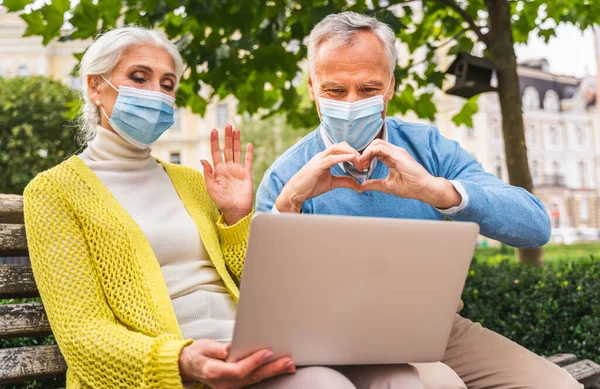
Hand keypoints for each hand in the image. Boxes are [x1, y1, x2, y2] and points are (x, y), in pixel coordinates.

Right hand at [179, 339, 295, 388]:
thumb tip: (231, 349)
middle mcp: (223, 384)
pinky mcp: (235, 385)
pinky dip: (267, 374)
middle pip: (251, 377)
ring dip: (273, 372)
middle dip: (271, 369)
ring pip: (255, 380)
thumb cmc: (197, 354)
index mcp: (214, 372)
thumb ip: (218, 349)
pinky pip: (253, 381)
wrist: (189, 366)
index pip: (238, 370)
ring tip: (288, 365)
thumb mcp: (204, 347)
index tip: (267, 352)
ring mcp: (230, 387)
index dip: (254, 362)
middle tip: (287, 361)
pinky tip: (278, 369)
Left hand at [201, 124, 253, 224]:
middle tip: (227, 125)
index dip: (215, 142)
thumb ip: (208, 173)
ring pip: (237, 152)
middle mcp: (227, 168)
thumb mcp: (211, 187)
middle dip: (227, 137)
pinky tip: (248, 144)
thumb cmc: (221, 201)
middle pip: (227, 149)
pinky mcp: (246, 174)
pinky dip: (248, 153)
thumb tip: (203, 159)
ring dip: (236, 141)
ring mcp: (237, 170)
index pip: (216, 152)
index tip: (213, 131)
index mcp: (218, 170)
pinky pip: (248, 161)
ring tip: (236, 129)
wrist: (235, 210)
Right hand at [275, 142, 363, 212]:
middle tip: (363, 163)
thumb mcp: (332, 183)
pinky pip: (331, 158)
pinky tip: (352, 159)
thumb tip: (359, 185)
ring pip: (337, 148)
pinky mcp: (317, 166)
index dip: (354, 154)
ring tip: (359, 161)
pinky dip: (343, 157)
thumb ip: (345, 181)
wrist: (295, 192)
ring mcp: (319, 159)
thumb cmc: (310, 186)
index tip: (363, 164)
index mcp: (326, 158)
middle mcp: (323, 155)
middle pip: (341, 145)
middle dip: (354, 151)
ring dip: (350, 153)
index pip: (342, 149)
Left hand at [358, 139, 460, 208]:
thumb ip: (373, 184)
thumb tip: (361, 186)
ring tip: (362, 163)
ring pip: (376, 143)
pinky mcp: (398, 154)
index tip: (360, 167)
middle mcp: (394, 153)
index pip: (376, 151)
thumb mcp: (386, 185)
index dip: (366, 157)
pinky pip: (380, 148)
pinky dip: (370, 152)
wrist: (422, 189)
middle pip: (375, 144)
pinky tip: (366, 161)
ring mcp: (397, 152)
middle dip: (364, 153)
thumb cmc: (409, 187)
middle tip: (359, 165)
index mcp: (392, 158)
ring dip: (366, 152)